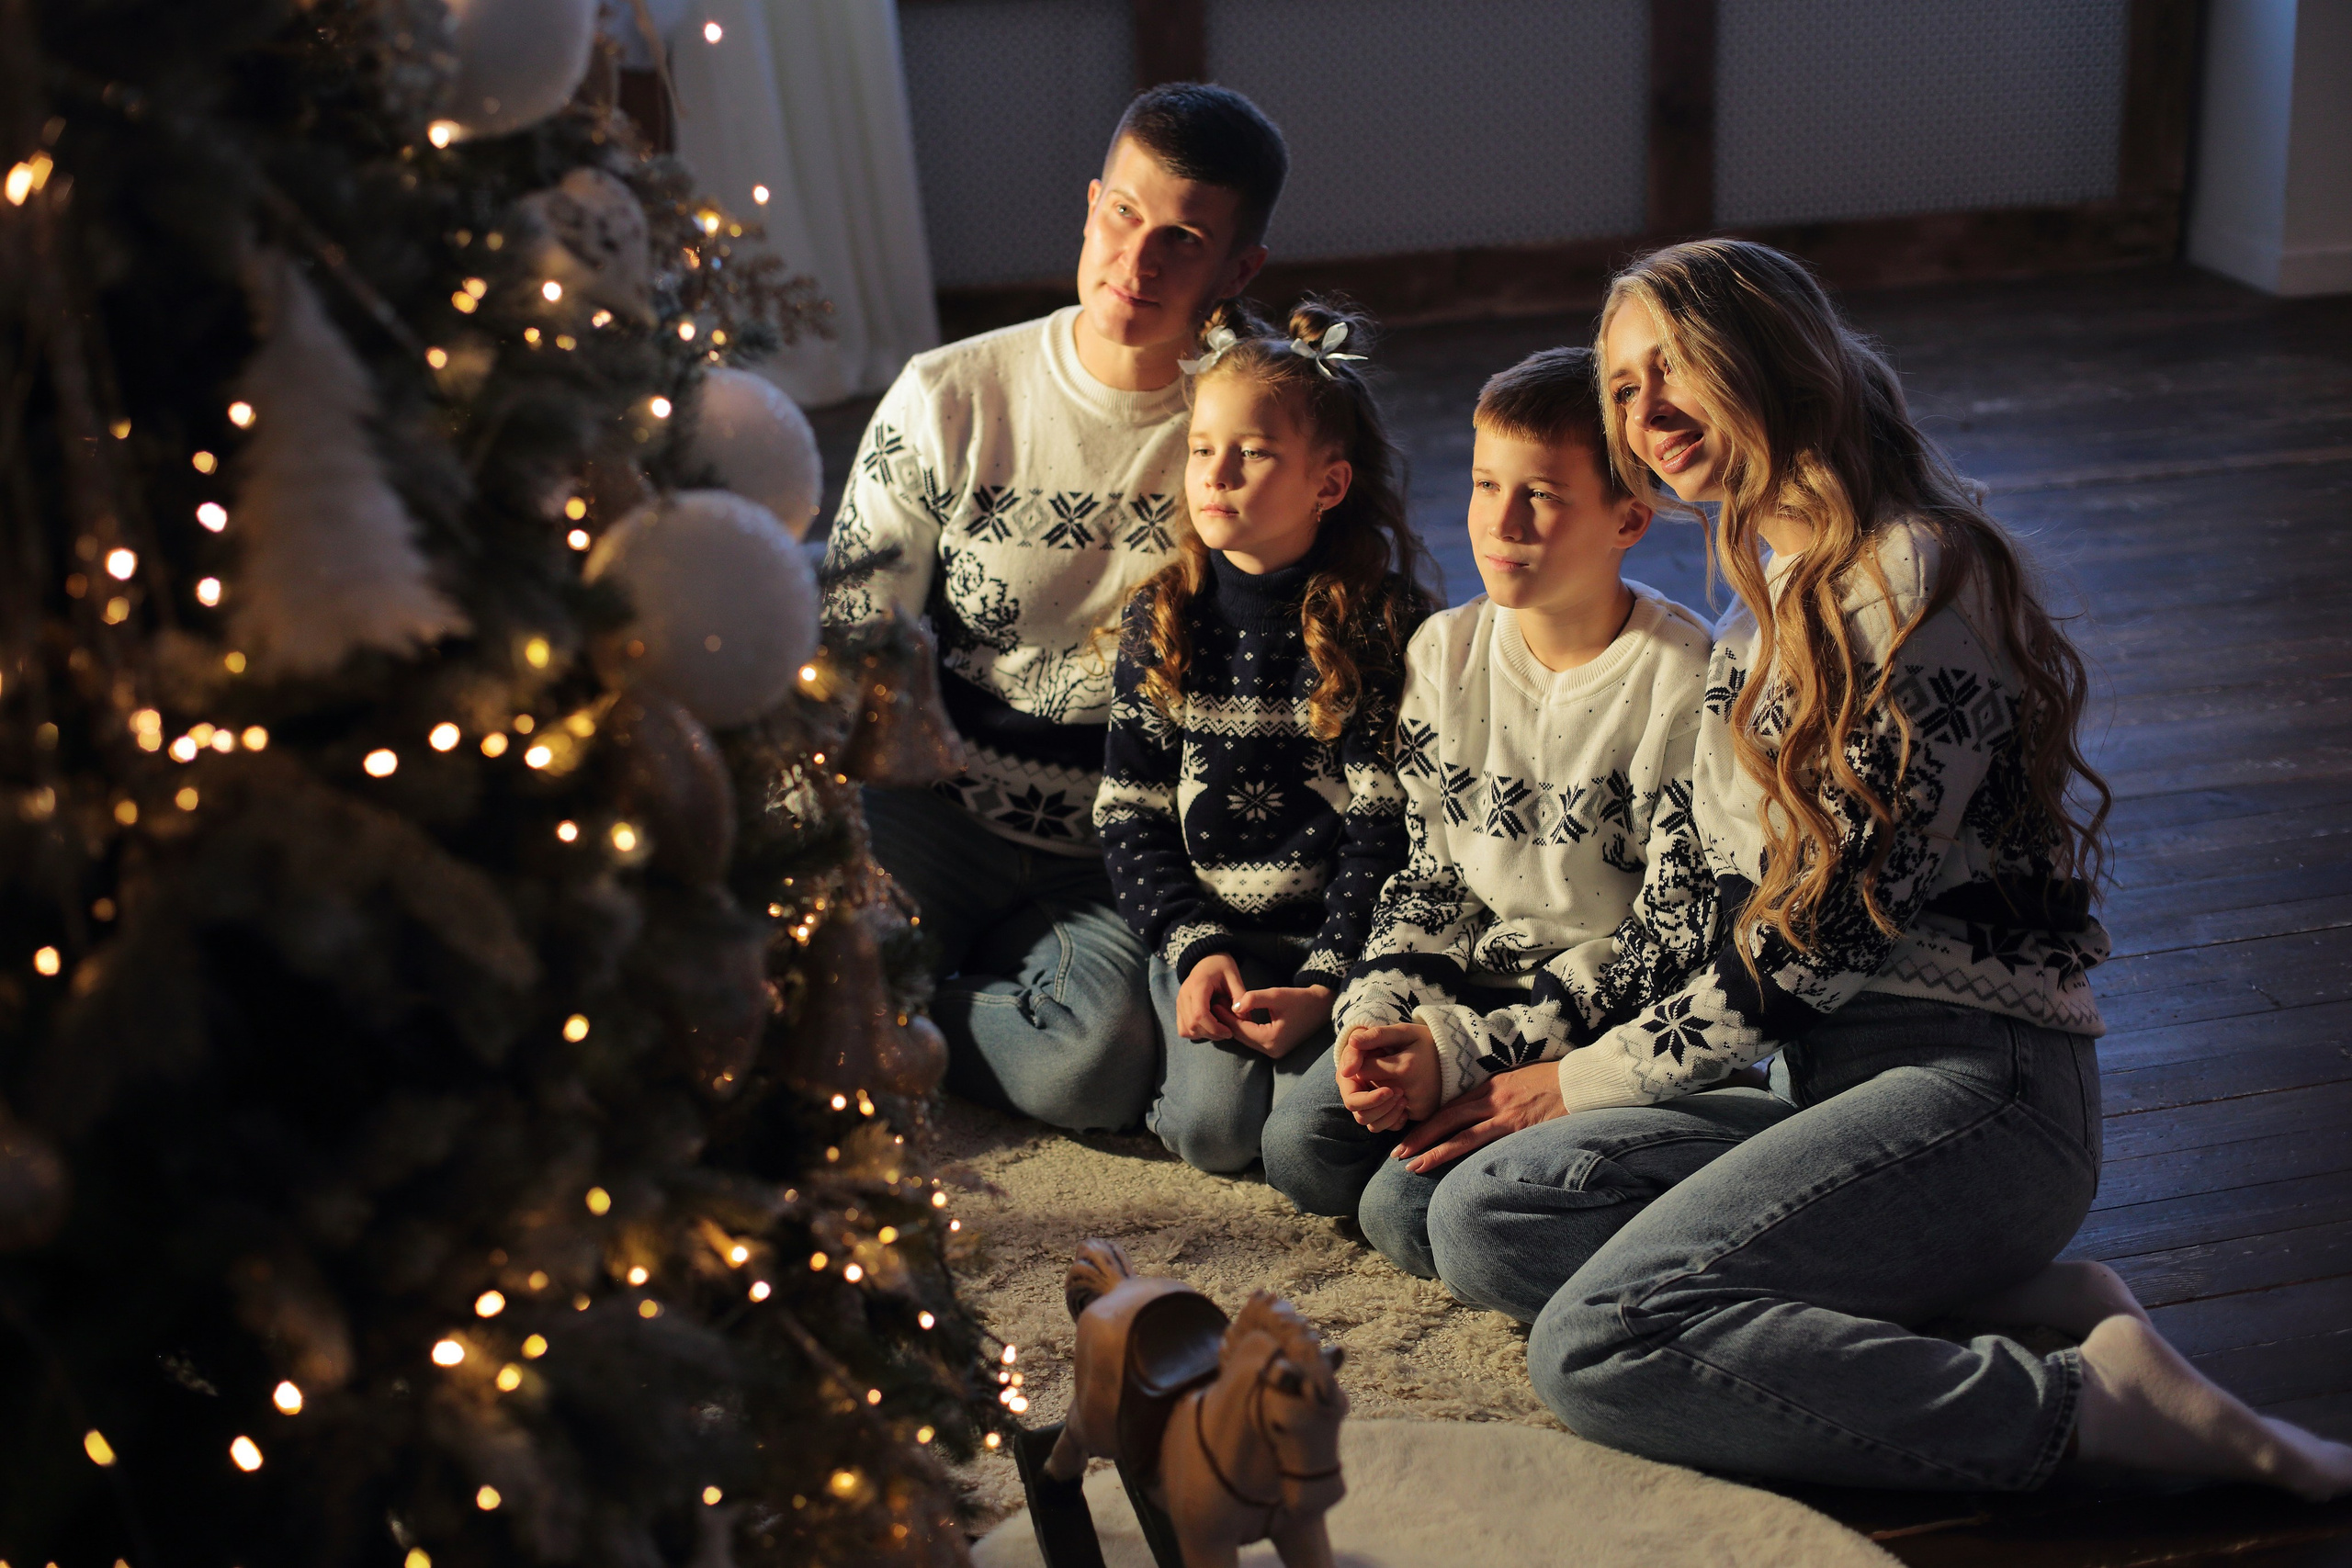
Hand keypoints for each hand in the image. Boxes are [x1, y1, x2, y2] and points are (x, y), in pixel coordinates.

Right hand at [1177, 952, 1246, 1041]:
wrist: (1207, 959)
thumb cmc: (1222, 967)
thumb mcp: (1234, 977)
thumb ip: (1240, 996)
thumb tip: (1243, 1017)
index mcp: (1198, 986)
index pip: (1199, 1014)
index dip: (1214, 1028)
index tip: (1229, 1031)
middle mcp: (1184, 995)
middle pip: (1192, 1025)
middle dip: (1211, 1034)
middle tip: (1227, 1032)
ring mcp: (1179, 1002)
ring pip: (1186, 1030)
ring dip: (1203, 1035)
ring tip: (1218, 1029)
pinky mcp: (1179, 1008)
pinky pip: (1183, 1029)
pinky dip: (1195, 1033)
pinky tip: (1208, 1027)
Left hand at [1221, 984, 1333, 1059]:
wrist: (1322, 1006)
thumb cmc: (1301, 999)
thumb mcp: (1277, 995)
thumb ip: (1254, 999)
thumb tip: (1234, 1006)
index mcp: (1271, 1039)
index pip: (1241, 1029)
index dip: (1226, 1017)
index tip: (1214, 1003)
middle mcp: (1272, 1050)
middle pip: (1242, 1037)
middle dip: (1227, 1023)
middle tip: (1214, 1007)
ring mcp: (1275, 1052)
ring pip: (1247, 1040)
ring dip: (1235, 1027)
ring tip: (1222, 1011)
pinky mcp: (1277, 1048)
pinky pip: (1255, 1040)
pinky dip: (1245, 1030)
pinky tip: (1237, 1017)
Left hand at [1339, 1023, 1437, 1122]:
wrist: (1457, 1058)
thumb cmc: (1425, 1041)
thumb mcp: (1404, 1032)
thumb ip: (1377, 1036)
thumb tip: (1352, 1042)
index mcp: (1404, 1068)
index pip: (1362, 1070)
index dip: (1359, 1062)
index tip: (1371, 1053)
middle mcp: (1410, 1092)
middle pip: (1365, 1094)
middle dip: (1364, 1081)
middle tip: (1376, 1068)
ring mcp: (1415, 1107)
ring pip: (1374, 1113)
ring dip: (1372, 1098)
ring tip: (1385, 1080)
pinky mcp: (1418, 1116)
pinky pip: (1390, 1120)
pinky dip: (1386, 1109)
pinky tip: (1395, 1091)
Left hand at [1390, 1060, 1564, 1173]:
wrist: (1581, 1081)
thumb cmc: (1554, 1083)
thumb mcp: (1519, 1082)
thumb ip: (1499, 1097)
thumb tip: (1482, 1113)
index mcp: (1490, 1086)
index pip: (1451, 1107)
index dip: (1428, 1122)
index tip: (1409, 1136)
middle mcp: (1491, 1098)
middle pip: (1446, 1118)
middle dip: (1420, 1136)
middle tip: (1397, 1153)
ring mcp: (1504, 1113)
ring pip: (1460, 1134)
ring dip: (1434, 1150)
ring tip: (1413, 1165)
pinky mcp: (1519, 1128)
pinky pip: (1486, 1143)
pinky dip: (1465, 1155)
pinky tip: (1453, 1169)